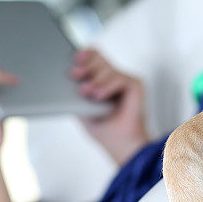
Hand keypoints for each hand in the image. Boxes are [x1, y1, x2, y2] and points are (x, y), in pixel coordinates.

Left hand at [70, 49, 148, 165]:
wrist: (121, 146)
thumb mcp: (82, 108)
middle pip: (99, 58)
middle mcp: (113, 76)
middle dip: (86, 65)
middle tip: (76, 74)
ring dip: (95, 80)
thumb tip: (67, 77)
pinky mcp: (136, 84)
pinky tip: (99, 94)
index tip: (73, 58)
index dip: (83, 54)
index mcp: (100, 79)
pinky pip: (119, 78)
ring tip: (87, 92)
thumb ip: (75, 92)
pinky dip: (108, 86)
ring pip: (107, 68)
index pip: (92, 57)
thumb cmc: (103, 129)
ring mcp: (125, 79)